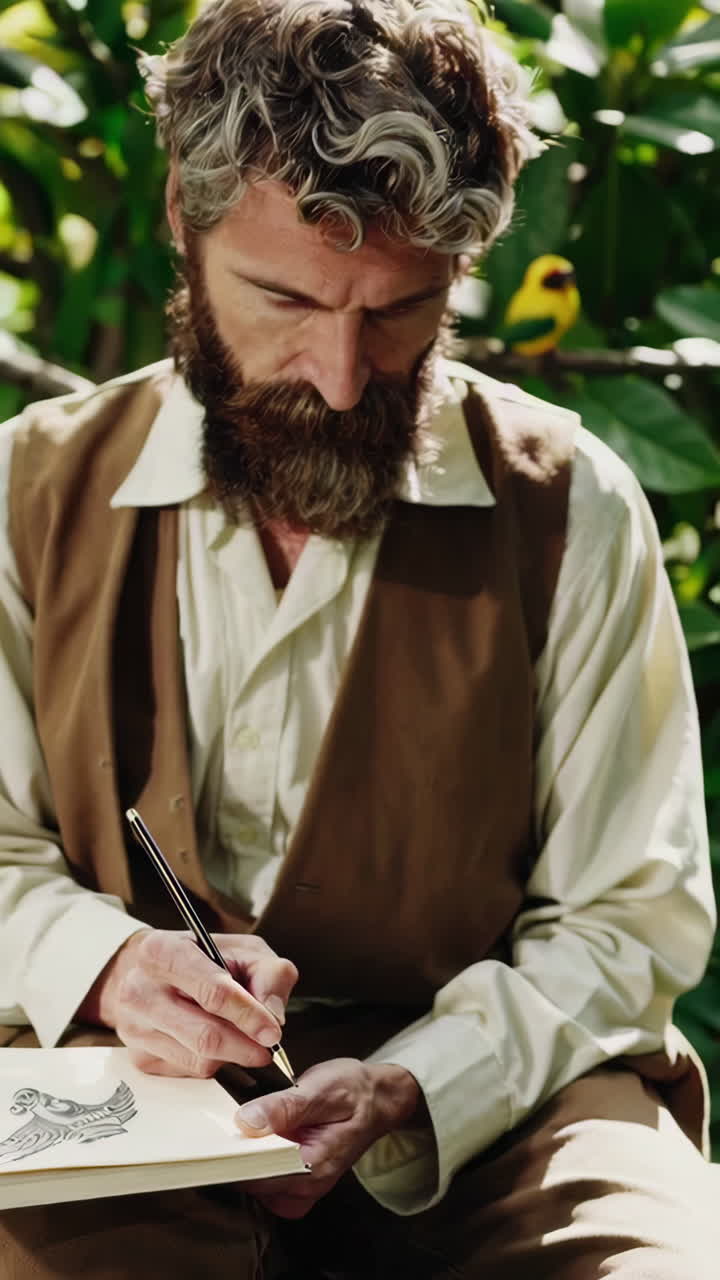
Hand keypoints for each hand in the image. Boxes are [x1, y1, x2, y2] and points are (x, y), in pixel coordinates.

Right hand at [75, 928, 297, 1077]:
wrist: (152, 972)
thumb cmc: (202, 958)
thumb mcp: (243, 949)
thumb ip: (268, 973)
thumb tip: (273, 1015)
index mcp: (161, 951)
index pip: (212, 992)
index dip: (248, 1015)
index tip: (273, 1032)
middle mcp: (139, 990)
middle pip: (205, 1035)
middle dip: (245, 1046)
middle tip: (268, 1048)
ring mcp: (135, 1027)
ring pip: (198, 1059)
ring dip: (231, 1057)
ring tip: (245, 1041)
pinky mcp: (139, 1057)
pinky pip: (187, 1072)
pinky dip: (212, 1063)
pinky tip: (217, 1044)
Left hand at [235, 1057, 426, 1217]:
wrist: (377, 1098)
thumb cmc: (355, 1091)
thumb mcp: (322, 1089)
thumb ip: (284, 1107)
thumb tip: (246, 1121)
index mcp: (313, 1167)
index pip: (256, 1177)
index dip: (229, 1157)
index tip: (213, 1137)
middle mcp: (307, 1187)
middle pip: (250, 1184)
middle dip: (232, 1155)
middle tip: (222, 1125)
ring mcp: (301, 1188)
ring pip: (253, 1184)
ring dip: (242, 1156)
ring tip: (243, 1125)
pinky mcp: (295, 1182)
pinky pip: (263, 1179)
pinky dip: (253, 1158)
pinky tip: (256, 1135)